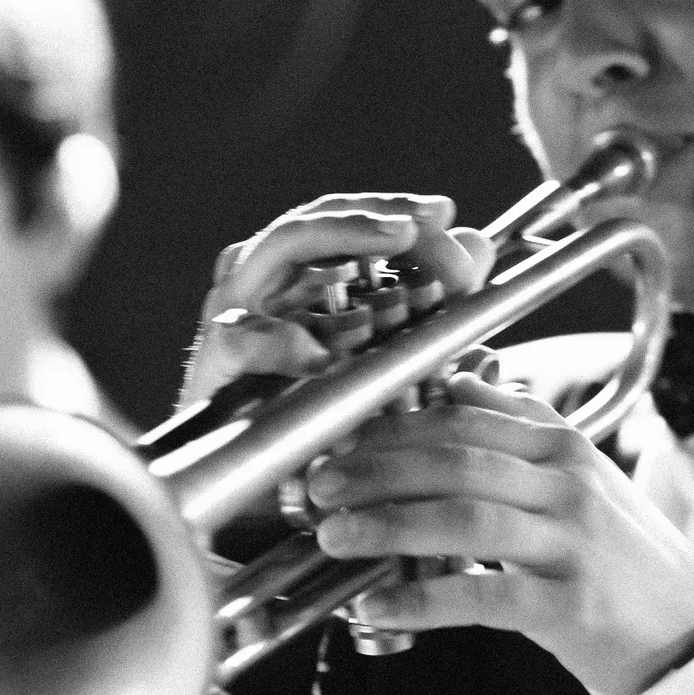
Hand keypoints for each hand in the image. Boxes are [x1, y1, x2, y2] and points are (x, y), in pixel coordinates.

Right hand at [179, 194, 494, 406]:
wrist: (260, 485)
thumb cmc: (320, 410)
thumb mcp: (392, 352)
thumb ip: (434, 298)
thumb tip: (478, 245)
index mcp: (297, 272)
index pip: (343, 219)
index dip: (392, 209)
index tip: (443, 213)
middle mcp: (263, 279)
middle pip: (313, 219)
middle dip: (373, 215)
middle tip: (421, 223)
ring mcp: (235, 312)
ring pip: (278, 248)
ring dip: (340, 238)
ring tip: (395, 241)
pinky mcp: (215, 360)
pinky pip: (245, 335)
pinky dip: (287, 339)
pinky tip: (330, 350)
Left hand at [307, 374, 693, 694]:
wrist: (690, 628)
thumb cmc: (621, 554)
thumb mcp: (581, 475)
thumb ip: (519, 426)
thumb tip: (455, 382)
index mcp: (562, 446)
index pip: (462, 417)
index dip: (389, 429)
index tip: (336, 444)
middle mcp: (568, 484)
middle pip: (455, 459)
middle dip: (374, 470)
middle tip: (318, 486)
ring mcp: (570, 543)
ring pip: (464, 518)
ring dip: (387, 524)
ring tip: (333, 536)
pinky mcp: (568, 605)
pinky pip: (482, 596)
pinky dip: (421, 599)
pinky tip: (376, 605)